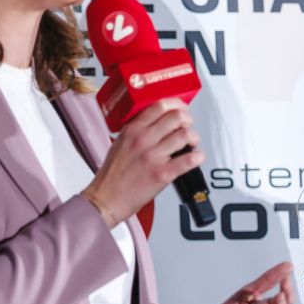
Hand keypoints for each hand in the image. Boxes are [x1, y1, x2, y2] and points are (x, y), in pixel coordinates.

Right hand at [81, 99, 202, 225]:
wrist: (106, 198)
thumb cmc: (112, 174)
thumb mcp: (120, 142)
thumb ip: (138, 130)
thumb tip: (159, 121)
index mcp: (133, 129)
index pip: (161, 106)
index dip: (177, 105)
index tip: (182, 110)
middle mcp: (143, 139)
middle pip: (177, 117)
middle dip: (188, 121)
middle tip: (188, 128)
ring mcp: (153, 156)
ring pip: (185, 135)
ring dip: (194, 138)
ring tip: (191, 144)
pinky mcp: (162, 174)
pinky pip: (188, 160)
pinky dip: (197, 157)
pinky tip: (196, 158)